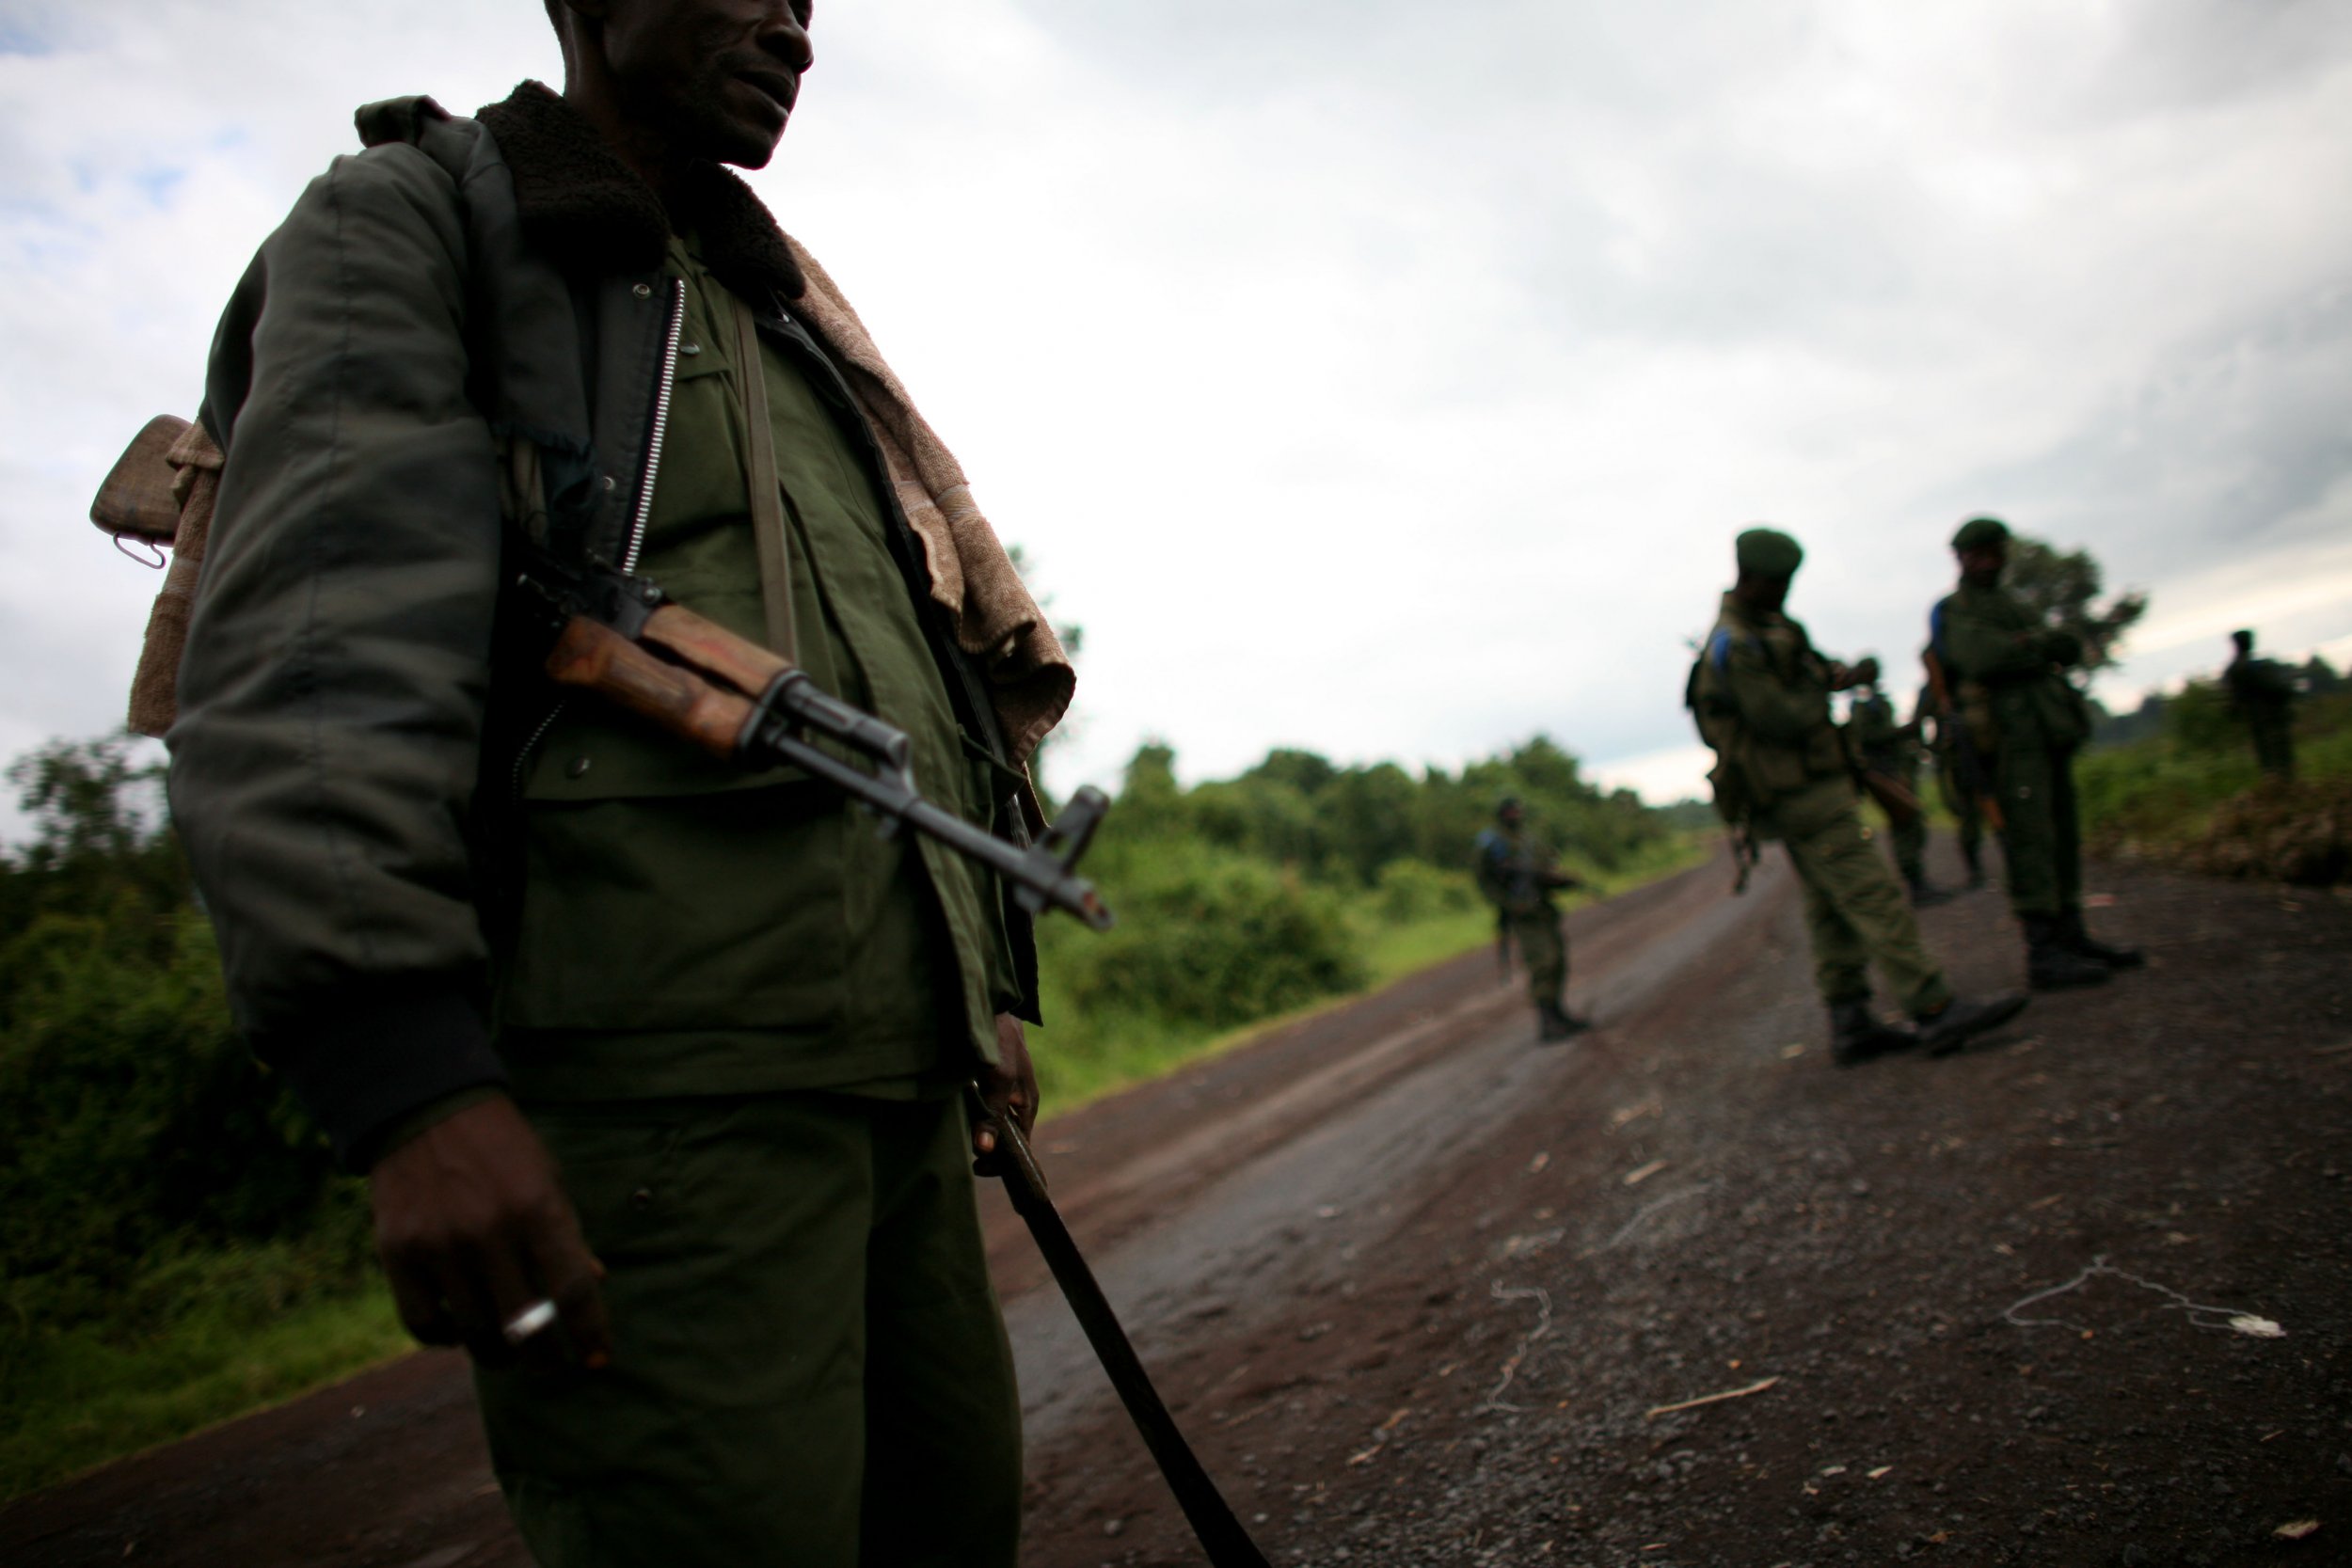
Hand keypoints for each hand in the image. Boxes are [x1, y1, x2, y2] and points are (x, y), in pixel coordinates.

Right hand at [369, 1096, 611, 1370]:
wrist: (425, 1110)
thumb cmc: (501, 1147)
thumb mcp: (547, 1178)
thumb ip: (568, 1234)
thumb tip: (595, 1284)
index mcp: (537, 1209)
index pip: (572, 1291)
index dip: (591, 1332)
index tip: (598, 1359)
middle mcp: (489, 1232)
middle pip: (525, 1326)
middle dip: (545, 1358)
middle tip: (551, 1365)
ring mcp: (440, 1246)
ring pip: (475, 1332)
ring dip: (497, 1354)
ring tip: (508, 1354)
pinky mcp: (398, 1254)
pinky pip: (424, 1324)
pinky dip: (446, 1339)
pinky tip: (460, 1332)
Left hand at [971, 1012, 1038, 1161]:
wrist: (992, 1006)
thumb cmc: (1001, 1042)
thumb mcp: (998, 1080)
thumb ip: (992, 1114)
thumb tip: (984, 1149)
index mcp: (1027, 1106)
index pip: (1021, 1147)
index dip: (1003, 1163)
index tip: (978, 1169)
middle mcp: (1017, 1102)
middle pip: (1006, 1139)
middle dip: (989, 1151)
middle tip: (966, 1159)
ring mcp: (1003, 1092)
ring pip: (993, 1124)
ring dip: (979, 1134)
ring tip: (961, 1142)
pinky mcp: (988, 1082)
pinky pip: (983, 1109)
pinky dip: (972, 1118)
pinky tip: (957, 1120)